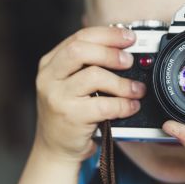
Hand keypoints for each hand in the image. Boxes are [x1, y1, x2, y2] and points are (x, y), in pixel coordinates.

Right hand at [34, 26, 145, 163]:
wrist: (55, 148)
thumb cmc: (68, 113)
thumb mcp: (69, 84)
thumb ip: (87, 65)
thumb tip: (123, 49)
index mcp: (50, 64)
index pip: (79, 38)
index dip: (107, 34)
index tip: (128, 37)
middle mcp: (49, 78)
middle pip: (80, 51)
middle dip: (110, 52)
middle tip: (129, 61)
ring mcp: (57, 97)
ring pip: (94, 76)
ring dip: (122, 82)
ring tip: (135, 89)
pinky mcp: (70, 117)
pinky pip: (104, 105)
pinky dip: (123, 104)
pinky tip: (131, 106)